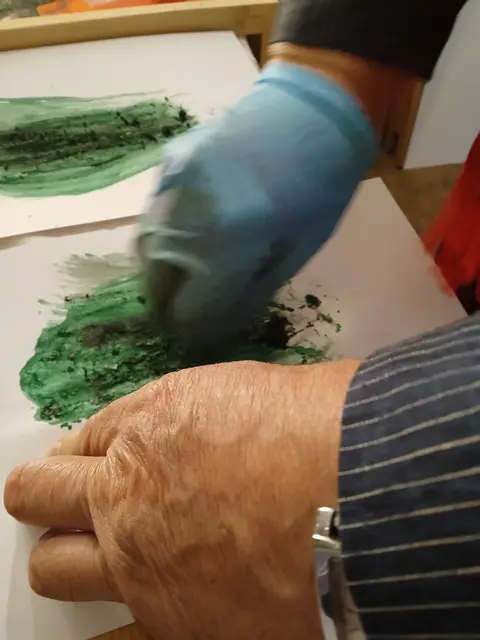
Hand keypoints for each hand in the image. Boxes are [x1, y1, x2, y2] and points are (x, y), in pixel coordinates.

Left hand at [4, 359, 357, 639]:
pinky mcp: (173, 626)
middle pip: (35, 496)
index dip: (84, 450)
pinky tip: (169, 594)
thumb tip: (172, 437)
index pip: (78, 440)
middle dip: (44, 494)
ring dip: (68, 553)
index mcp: (145, 428)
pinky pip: (120, 626)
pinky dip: (129, 610)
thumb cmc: (314, 428)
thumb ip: (187, 422)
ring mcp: (139, 567)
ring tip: (105, 551)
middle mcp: (124, 497)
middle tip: (70, 500)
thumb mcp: (242, 395)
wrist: (362, 499)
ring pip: (54, 568)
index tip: (89, 461)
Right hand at [137, 58, 376, 346]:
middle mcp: (187, 216)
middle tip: (183, 318)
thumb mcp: (296, 251)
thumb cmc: (320, 187)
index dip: (193, 330)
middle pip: (156, 282)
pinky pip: (152, 214)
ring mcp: (170, 184)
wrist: (312, 109)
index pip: (190, 309)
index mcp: (228, 243)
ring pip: (145, 248)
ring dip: (158, 276)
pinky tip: (181, 243)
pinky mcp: (167, 163)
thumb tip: (217, 325)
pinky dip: (161, 238)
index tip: (200, 336)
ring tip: (177, 287)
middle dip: (168, 307)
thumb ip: (248, 293)